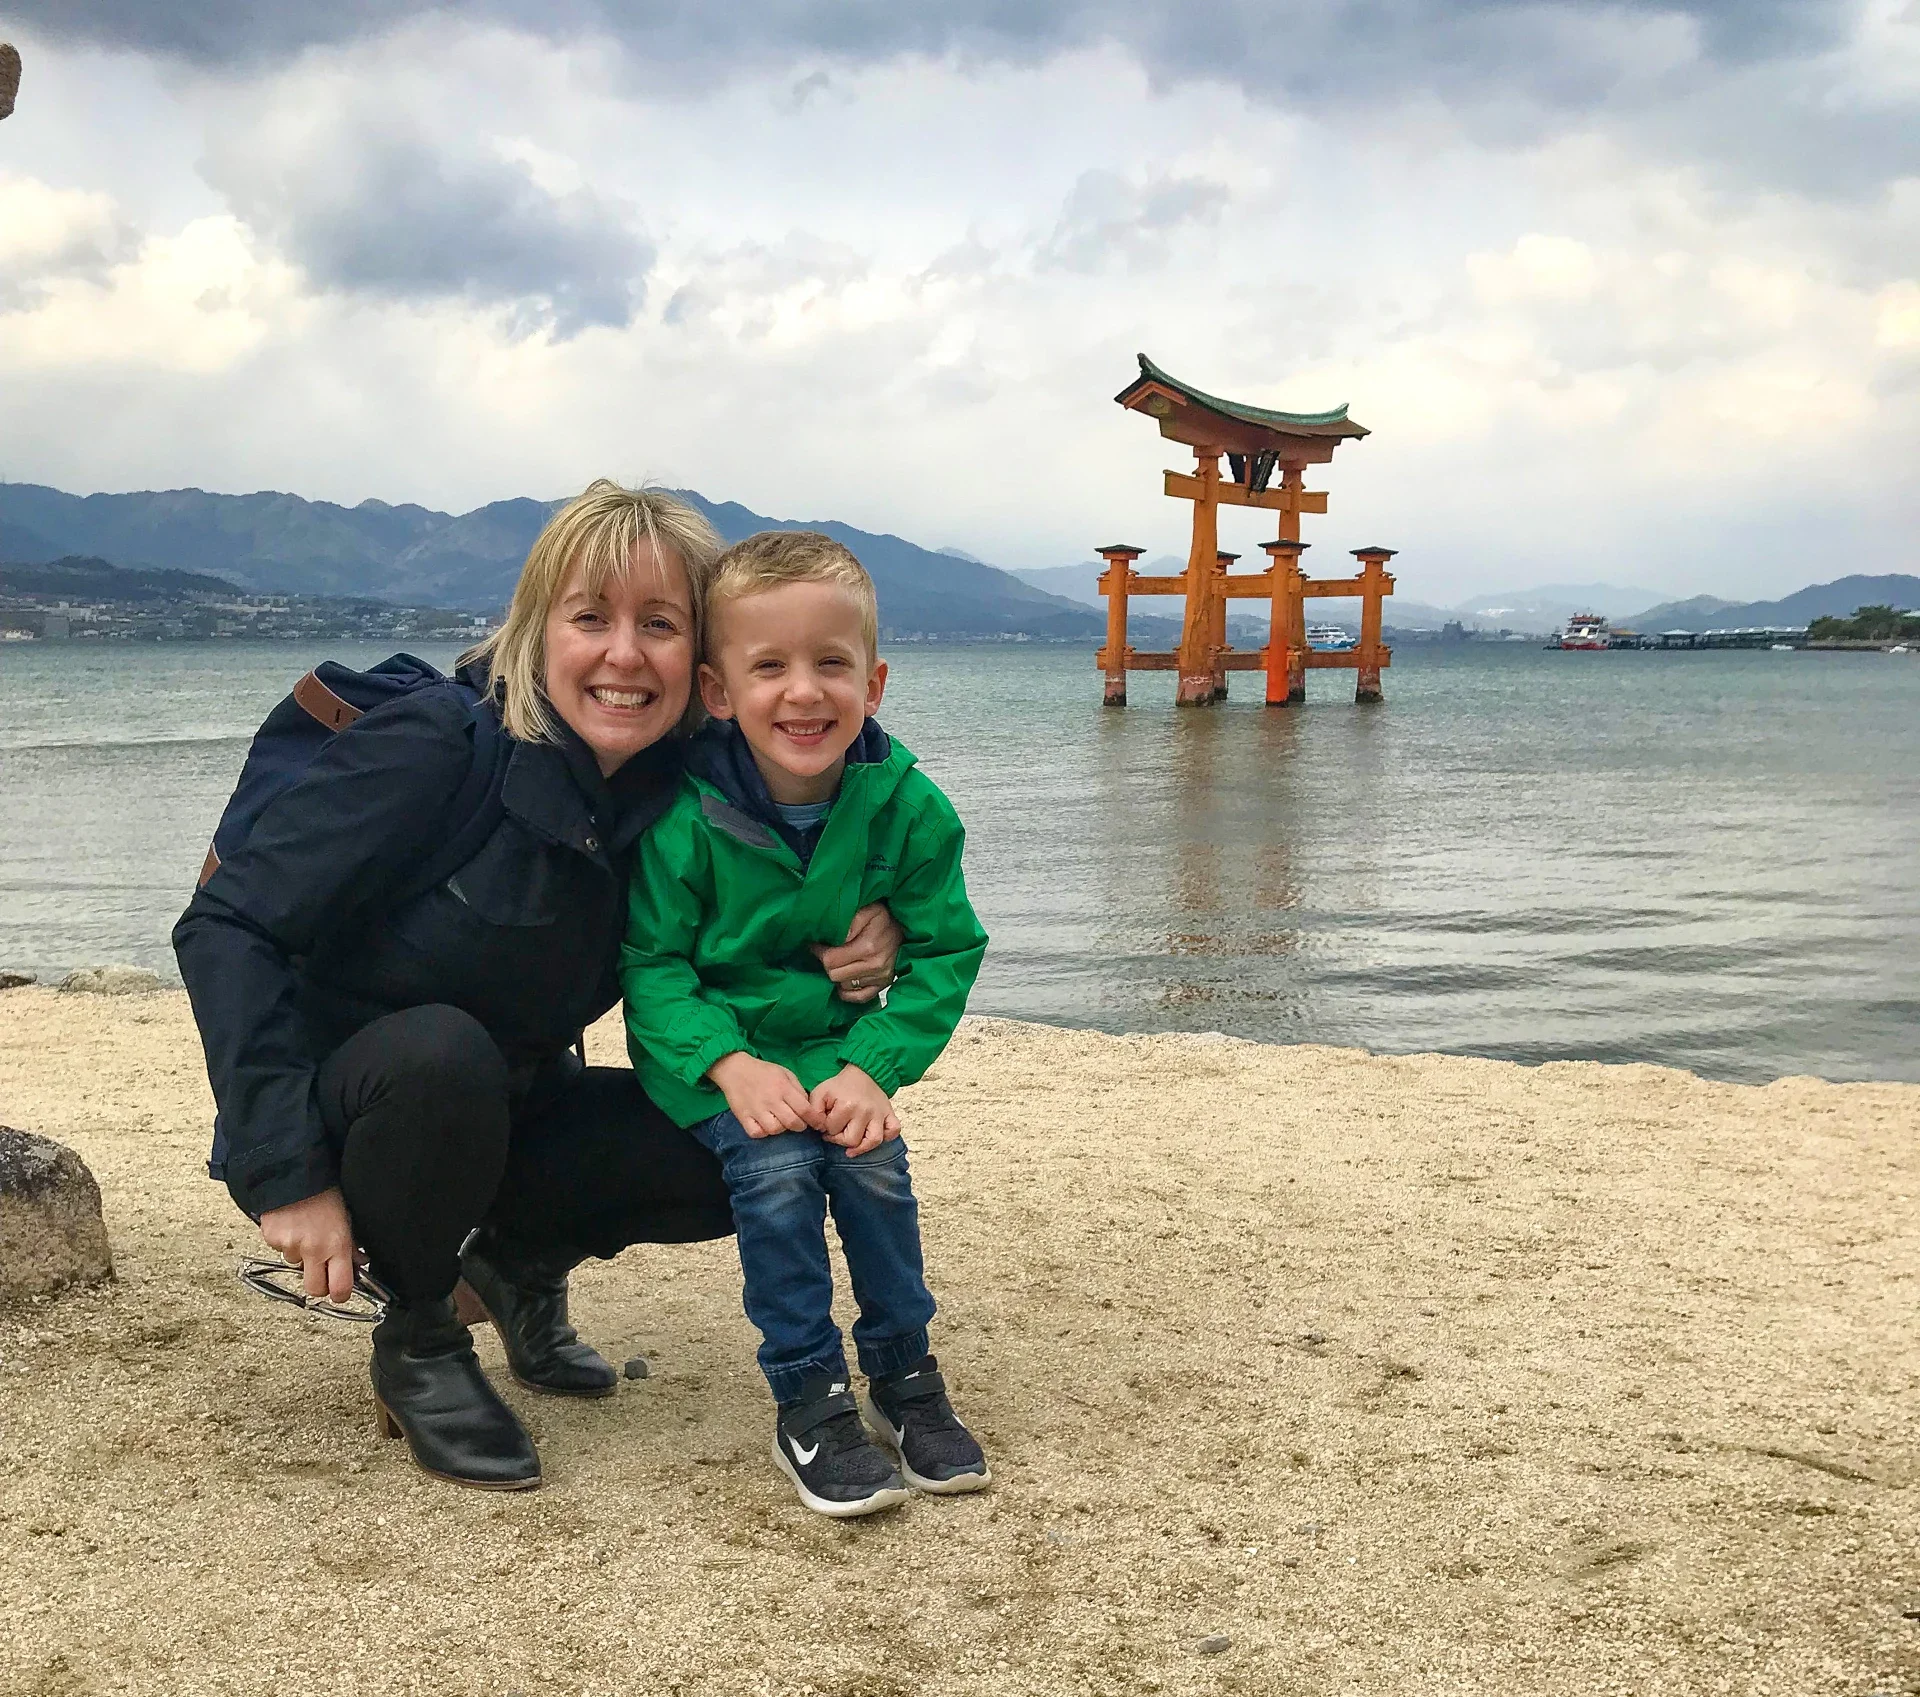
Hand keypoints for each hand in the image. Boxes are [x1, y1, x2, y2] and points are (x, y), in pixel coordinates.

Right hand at [258, 1187, 358, 1304]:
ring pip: (296, 1264)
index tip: (341, 1290)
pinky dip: (286, 1241)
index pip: (339, 1289)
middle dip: (319, 1283)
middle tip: (323, 1268)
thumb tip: (359, 1262)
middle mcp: (313, 1249)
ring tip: (307, 1229)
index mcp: (337, 1244)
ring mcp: (290, 1245)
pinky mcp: (271, 1239)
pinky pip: (280, 1249)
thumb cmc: (326, 1190)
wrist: (294, 1171)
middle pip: (314, 1289)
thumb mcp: (348, 1215)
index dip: (341, 1293)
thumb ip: (352, 1243)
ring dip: (301, 1254)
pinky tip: (292, 1223)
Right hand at [709, 1051, 820, 1137]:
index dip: (814, 1119)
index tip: (818, 1124)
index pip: (804, 1109)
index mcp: (783, 1087)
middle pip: (791, 1122)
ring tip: (780, 1122)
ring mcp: (756, 1109)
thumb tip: (808, 1108)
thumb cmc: (764, 1072)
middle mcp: (771, 1100)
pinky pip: (756, 1133)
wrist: (735, 1069)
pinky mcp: (743, 1116)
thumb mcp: (785, 1074)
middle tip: (799, 1123)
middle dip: (800, 1126)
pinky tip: (764, 1126)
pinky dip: (763, 1132)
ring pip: (774, 1130)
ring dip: (781, 1129)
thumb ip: (798, 1090)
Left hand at [810, 1065, 899, 1157]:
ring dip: (861, 1147)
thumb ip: (814, 1111)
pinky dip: (887, 1137)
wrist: (863, 1071)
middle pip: (851, 1140)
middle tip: (837, 1132)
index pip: (832, 1130)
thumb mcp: (820, 1092)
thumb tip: (819, 1129)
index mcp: (846, 1105)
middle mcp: (865, 1112)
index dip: (825, 1129)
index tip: (826, 1123)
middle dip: (840, 1139)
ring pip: (874, 1141)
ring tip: (852, 1148)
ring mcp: (879, 1114)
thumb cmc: (840, 1085)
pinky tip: (873, 1138)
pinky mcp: (890, 1113)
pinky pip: (893, 1131)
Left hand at [815, 902, 903, 1003]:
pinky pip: (859, 997)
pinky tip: (844, 981)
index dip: (819, 952)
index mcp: (868, 947)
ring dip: (837, 975)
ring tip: (838, 962)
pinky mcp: (883, 985)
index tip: (816, 945)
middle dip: (826, 963)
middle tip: (826, 953)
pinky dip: (848, 992)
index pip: (831, 960)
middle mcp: (875, 966)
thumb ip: (847, 923)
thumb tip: (830, 938)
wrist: (906, 927)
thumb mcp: (866, 911)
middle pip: (834, 975)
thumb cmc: (884, 918)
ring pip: (844, 985)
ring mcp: (880, 978)